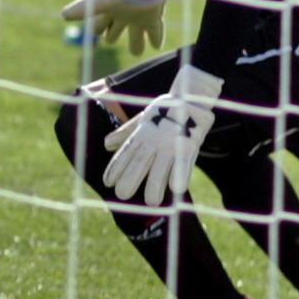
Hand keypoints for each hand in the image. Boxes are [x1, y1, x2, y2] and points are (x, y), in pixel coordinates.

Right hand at [61, 0, 167, 53]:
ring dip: (136, 43)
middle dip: (113, 35)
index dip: (97, 28)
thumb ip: (83, 9)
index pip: (99, 24)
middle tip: (110, 40)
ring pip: (136, 33)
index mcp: (109, 10)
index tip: (96, 32)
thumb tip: (63, 15)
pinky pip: (155, 31)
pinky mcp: (153, 19)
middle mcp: (123, 15)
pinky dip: (156, 38)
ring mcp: (139, 17)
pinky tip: (157, 46)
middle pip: (116, 29)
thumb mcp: (99, 3)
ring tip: (137, 51)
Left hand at [103, 65, 221, 206]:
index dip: (116, 168)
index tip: (107, 183)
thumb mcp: (143, 119)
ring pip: (162, 165)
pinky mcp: (191, 144)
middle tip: (122, 195)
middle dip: (131, 178)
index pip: (126, 153)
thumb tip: (106, 144)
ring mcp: (173, 142)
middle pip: (140, 161)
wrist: (192, 96)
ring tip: (151, 202)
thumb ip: (126, 133)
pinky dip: (181, 174)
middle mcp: (155, 138)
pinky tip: (176, 189)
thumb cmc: (165, 111)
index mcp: (143, 132)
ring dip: (156, 184)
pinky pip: (185, 161)